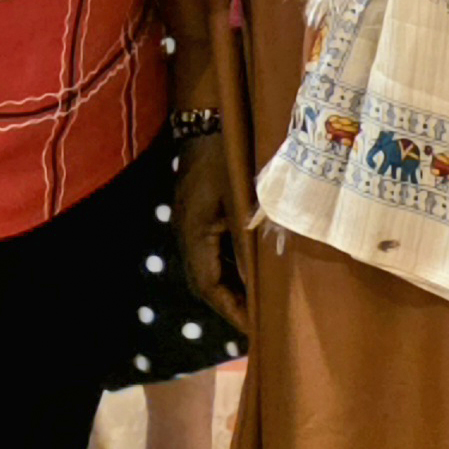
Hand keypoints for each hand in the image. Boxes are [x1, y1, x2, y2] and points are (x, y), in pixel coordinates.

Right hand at [172, 135, 243, 321]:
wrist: (210, 117)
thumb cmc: (228, 155)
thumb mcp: (241, 198)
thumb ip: (249, 239)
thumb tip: (260, 282)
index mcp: (194, 233)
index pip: (208, 286)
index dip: (231, 310)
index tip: (253, 330)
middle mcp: (188, 234)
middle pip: (207, 282)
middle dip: (232, 306)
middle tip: (260, 325)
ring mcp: (193, 223)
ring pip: (211, 267)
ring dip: (233, 287)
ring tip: (260, 306)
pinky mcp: (202, 213)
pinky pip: (215, 250)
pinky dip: (233, 267)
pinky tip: (254, 272)